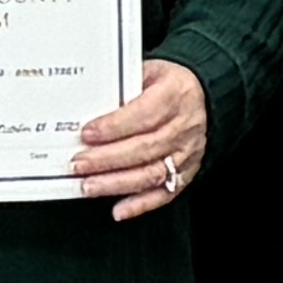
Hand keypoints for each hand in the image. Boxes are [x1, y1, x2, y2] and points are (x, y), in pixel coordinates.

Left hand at [72, 56, 212, 222]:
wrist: (202, 97)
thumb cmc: (168, 84)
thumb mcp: (148, 72)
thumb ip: (122, 88)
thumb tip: (87, 107)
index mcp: (175, 94)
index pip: (144, 114)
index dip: (114, 127)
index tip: (87, 133)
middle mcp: (185, 126)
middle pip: (145, 147)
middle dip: (107, 159)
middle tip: (79, 163)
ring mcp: (187, 152)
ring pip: (151, 173)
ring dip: (117, 183)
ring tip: (89, 186)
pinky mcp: (186, 173)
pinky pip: (164, 193)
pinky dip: (140, 204)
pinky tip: (118, 210)